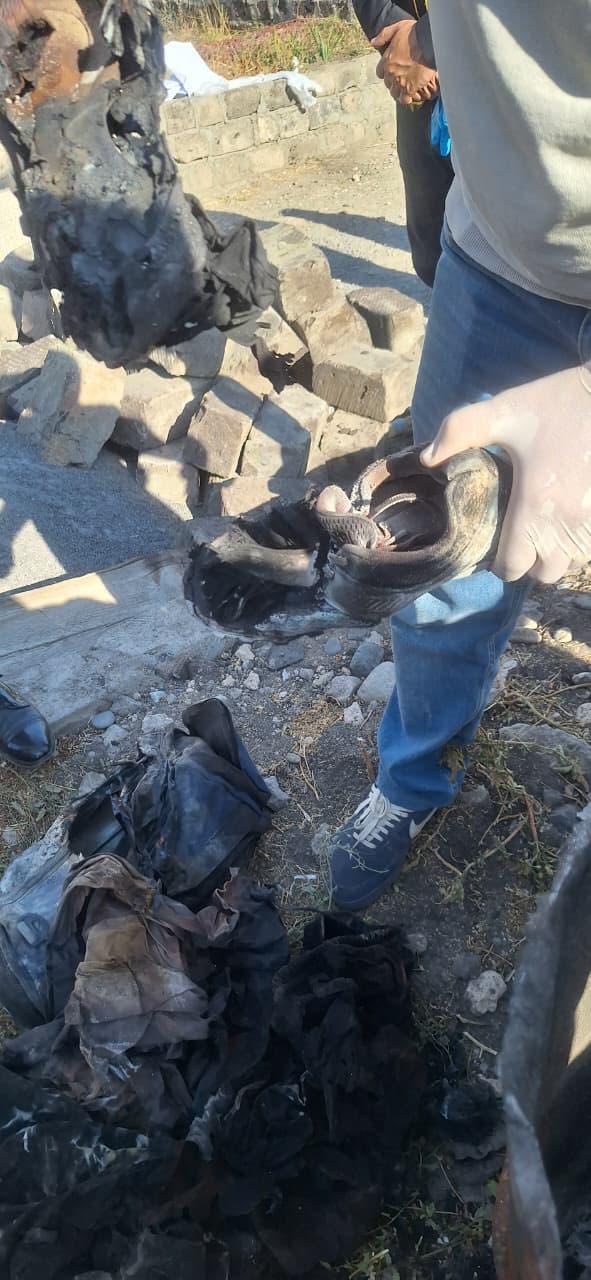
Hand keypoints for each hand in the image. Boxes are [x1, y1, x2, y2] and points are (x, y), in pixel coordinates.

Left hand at [372, 20, 438, 105]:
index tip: (391, 70)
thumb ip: (384, 35)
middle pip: (388, 84)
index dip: (385, 71)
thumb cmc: (414, 34)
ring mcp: (401, 82)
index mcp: (386, 61)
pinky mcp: (411, 88)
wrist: (429, 42)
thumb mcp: (397, 28)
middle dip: (392, 81)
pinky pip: (405, 99)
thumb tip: (373, 42)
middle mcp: (391, 73)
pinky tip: (410, 94)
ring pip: (395, 93)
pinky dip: (406, 98)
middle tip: (400, 78)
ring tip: (405, 88)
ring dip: (399, 91)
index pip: (380, 72)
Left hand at [421, 368, 590, 583]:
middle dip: (532, 563)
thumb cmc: (557, 404)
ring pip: (572, 561)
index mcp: (534, 507)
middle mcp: (565, 524)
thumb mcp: (504, 411)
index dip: (501, 564)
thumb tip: (428, 459)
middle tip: (522, 540)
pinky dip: (579, 539)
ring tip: (547, 526)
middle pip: (545, 573)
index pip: (513, 567)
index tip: (497, 548)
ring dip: (559, 551)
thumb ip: (460, 431)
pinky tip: (569, 514)